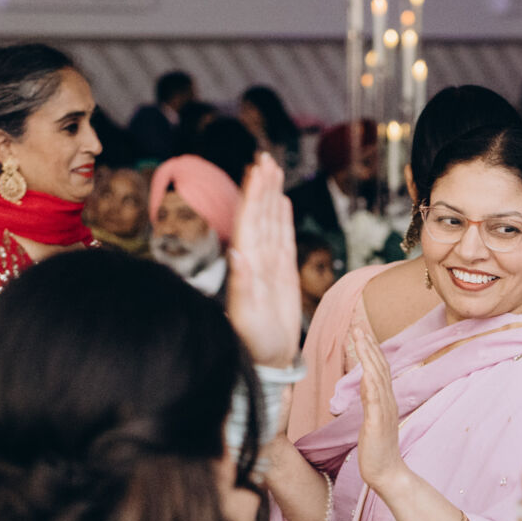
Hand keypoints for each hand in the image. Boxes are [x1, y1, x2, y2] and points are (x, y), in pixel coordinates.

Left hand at [225, 153, 302, 368]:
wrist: (267, 363)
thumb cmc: (253, 344)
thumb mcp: (246, 316)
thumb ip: (242, 284)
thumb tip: (237, 252)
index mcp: (247, 265)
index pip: (250, 221)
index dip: (253, 194)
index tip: (257, 169)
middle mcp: (256, 260)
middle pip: (260, 214)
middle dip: (262, 186)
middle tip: (266, 157)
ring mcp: (269, 266)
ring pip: (272, 222)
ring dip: (272, 196)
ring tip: (273, 170)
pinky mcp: (282, 275)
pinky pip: (284, 240)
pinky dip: (283, 220)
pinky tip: (282, 203)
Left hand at [349, 321, 404, 493]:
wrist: (387, 473)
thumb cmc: (378, 450)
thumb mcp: (371, 420)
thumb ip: (370, 401)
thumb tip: (364, 386)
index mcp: (385, 400)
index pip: (379, 369)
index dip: (371, 350)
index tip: (362, 332)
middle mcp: (388, 401)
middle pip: (379, 367)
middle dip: (369, 345)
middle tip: (358, 326)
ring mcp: (384, 411)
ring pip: (377, 377)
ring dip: (368, 356)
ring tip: (359, 338)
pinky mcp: (377, 423)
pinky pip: (375, 399)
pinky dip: (371, 382)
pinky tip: (366, 370)